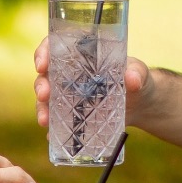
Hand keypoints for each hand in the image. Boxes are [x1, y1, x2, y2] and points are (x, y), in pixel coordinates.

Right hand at [33, 35, 154, 132]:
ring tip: (45, 121)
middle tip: (44, 95)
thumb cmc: (137, 79)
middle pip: (46, 75)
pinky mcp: (72, 114)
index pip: (54, 47)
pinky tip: (52, 135)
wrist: (140, 104)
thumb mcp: (139, 73)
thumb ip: (136, 73)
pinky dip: (53, 128)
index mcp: (80, 55)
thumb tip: (132, 80)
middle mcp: (68, 74)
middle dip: (41, 85)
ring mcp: (68, 95)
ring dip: (42, 109)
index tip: (42, 64)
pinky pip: (57, 120)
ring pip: (46, 99)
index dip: (43, 53)